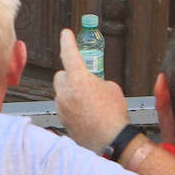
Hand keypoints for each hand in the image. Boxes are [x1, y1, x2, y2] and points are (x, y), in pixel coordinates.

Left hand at [53, 29, 128, 151]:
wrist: (111, 139)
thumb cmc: (113, 115)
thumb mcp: (112, 88)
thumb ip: (97, 80)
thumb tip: (92, 83)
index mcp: (78, 79)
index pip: (69, 53)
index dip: (68, 41)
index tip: (66, 34)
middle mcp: (65, 92)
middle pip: (61, 76)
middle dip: (71, 77)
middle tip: (85, 83)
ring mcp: (61, 106)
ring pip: (62, 92)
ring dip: (72, 93)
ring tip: (89, 103)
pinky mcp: (62, 118)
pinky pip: (64, 107)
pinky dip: (72, 107)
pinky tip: (86, 113)